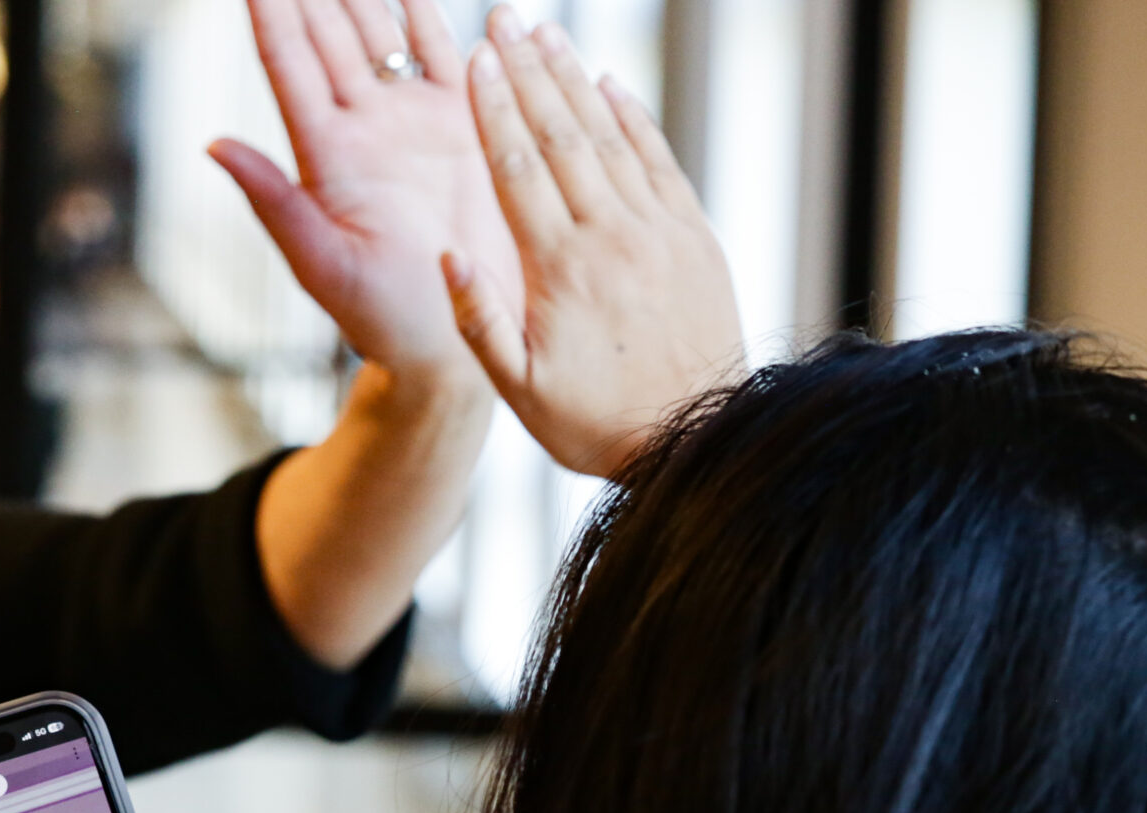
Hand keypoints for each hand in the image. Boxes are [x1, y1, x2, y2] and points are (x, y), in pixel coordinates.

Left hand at [211, 0, 520, 382]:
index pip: (289, 64)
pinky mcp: (460, 124)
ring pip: (380, 31)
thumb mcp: (321, 264)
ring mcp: (410, 120)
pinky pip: (441, 52)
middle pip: (329, 33)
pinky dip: (427, 11)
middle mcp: (362, 127)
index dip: (273, 12)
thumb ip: (274, 202)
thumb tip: (213, 144)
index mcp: (325, 154)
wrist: (454, 337)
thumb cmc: (379, 319)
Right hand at [442, 8, 744, 476]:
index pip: (519, 171)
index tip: (477, 63)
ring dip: (575, 81)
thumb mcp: (521, 388)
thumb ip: (480, 320)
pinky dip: (632, 118)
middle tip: (504, 22)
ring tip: (547, 36)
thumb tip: (449, 254)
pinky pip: (658, 161)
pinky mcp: (693, 236)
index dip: (494, 111)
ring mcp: (658, 229)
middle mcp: (612, 235)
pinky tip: (609, 85)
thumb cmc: (596, 422)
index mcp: (561, 269)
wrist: (698, 437)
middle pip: (562, 136)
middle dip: (528, 73)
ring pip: (610, 137)